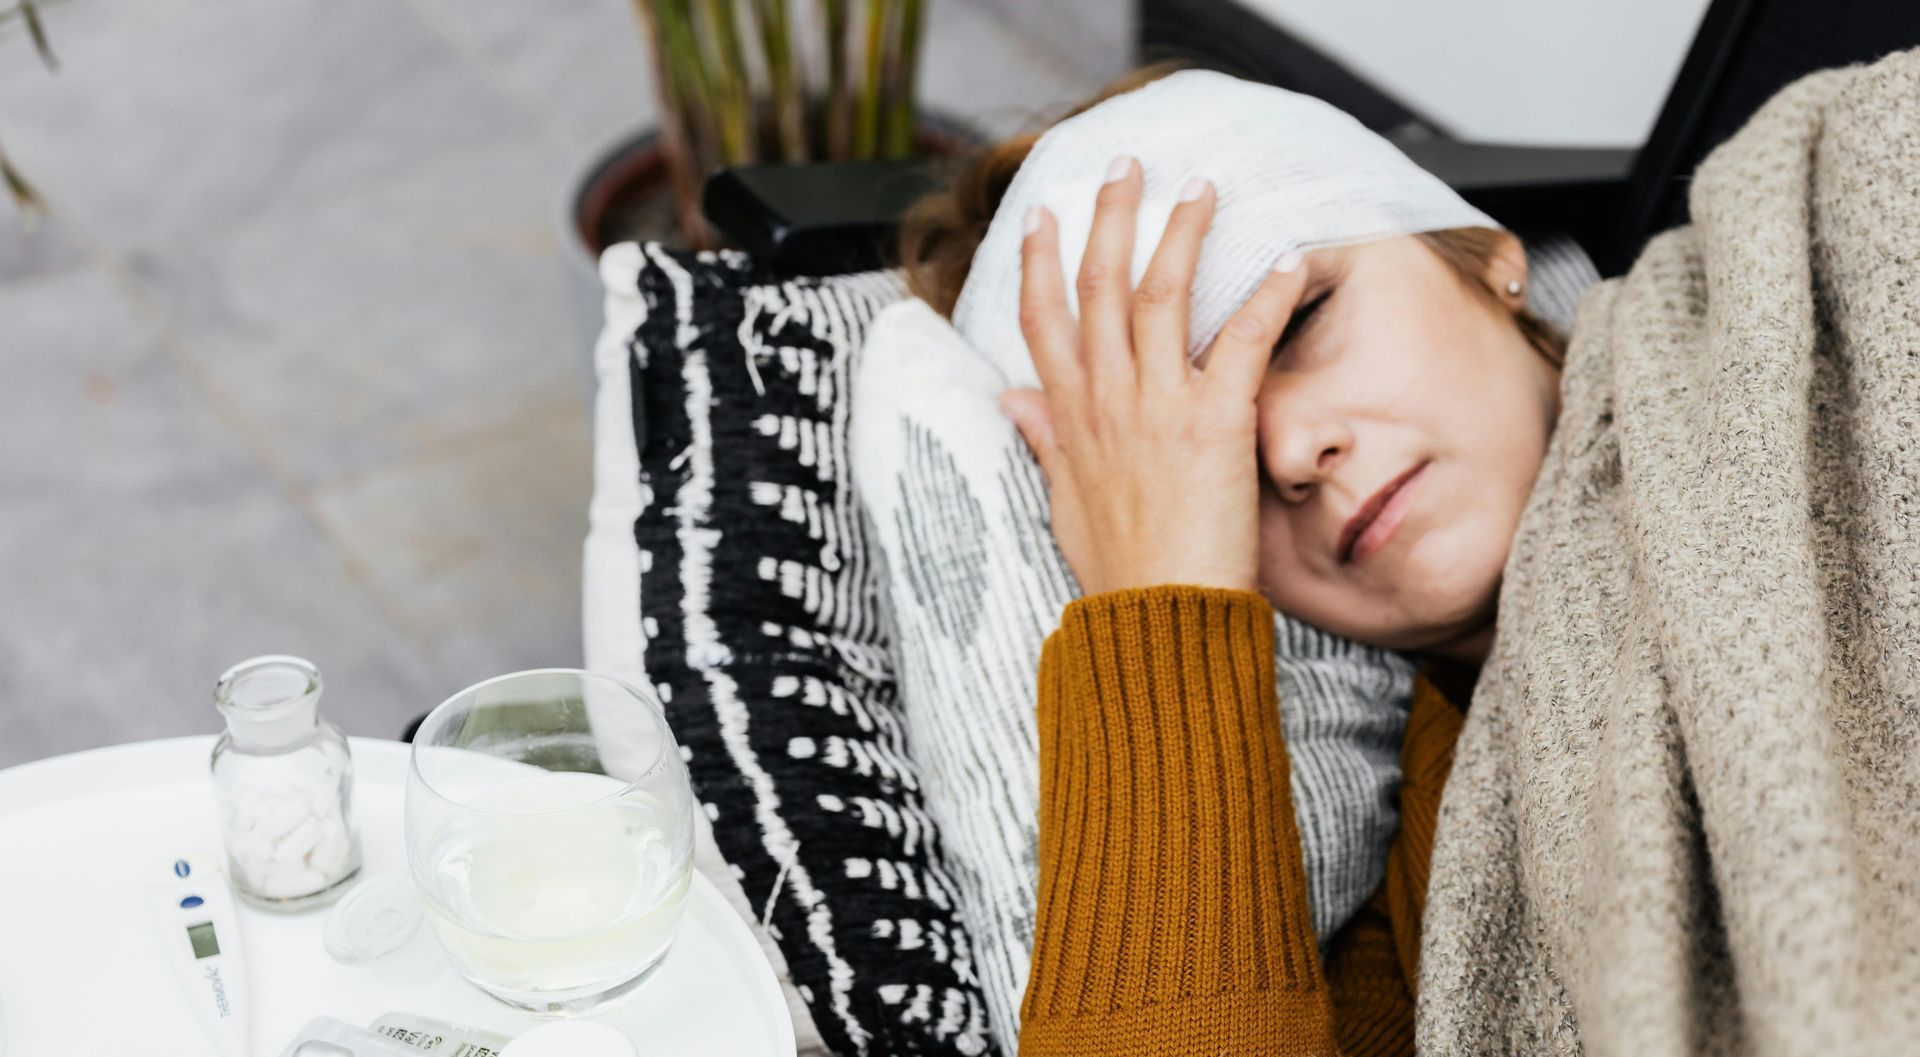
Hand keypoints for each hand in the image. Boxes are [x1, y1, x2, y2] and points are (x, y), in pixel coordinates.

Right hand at [998, 156, 1308, 596]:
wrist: (1158, 620)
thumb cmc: (1118, 571)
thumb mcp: (1064, 501)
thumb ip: (1045, 439)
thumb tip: (1010, 399)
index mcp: (1070, 417)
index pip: (1042, 319)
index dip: (1041, 260)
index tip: (1046, 213)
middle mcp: (1108, 399)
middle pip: (1099, 285)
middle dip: (1110, 217)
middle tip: (1126, 166)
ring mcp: (1158, 406)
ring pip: (1162, 293)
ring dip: (1183, 232)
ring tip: (1202, 188)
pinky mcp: (1214, 422)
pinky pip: (1245, 342)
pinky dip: (1271, 296)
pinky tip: (1293, 259)